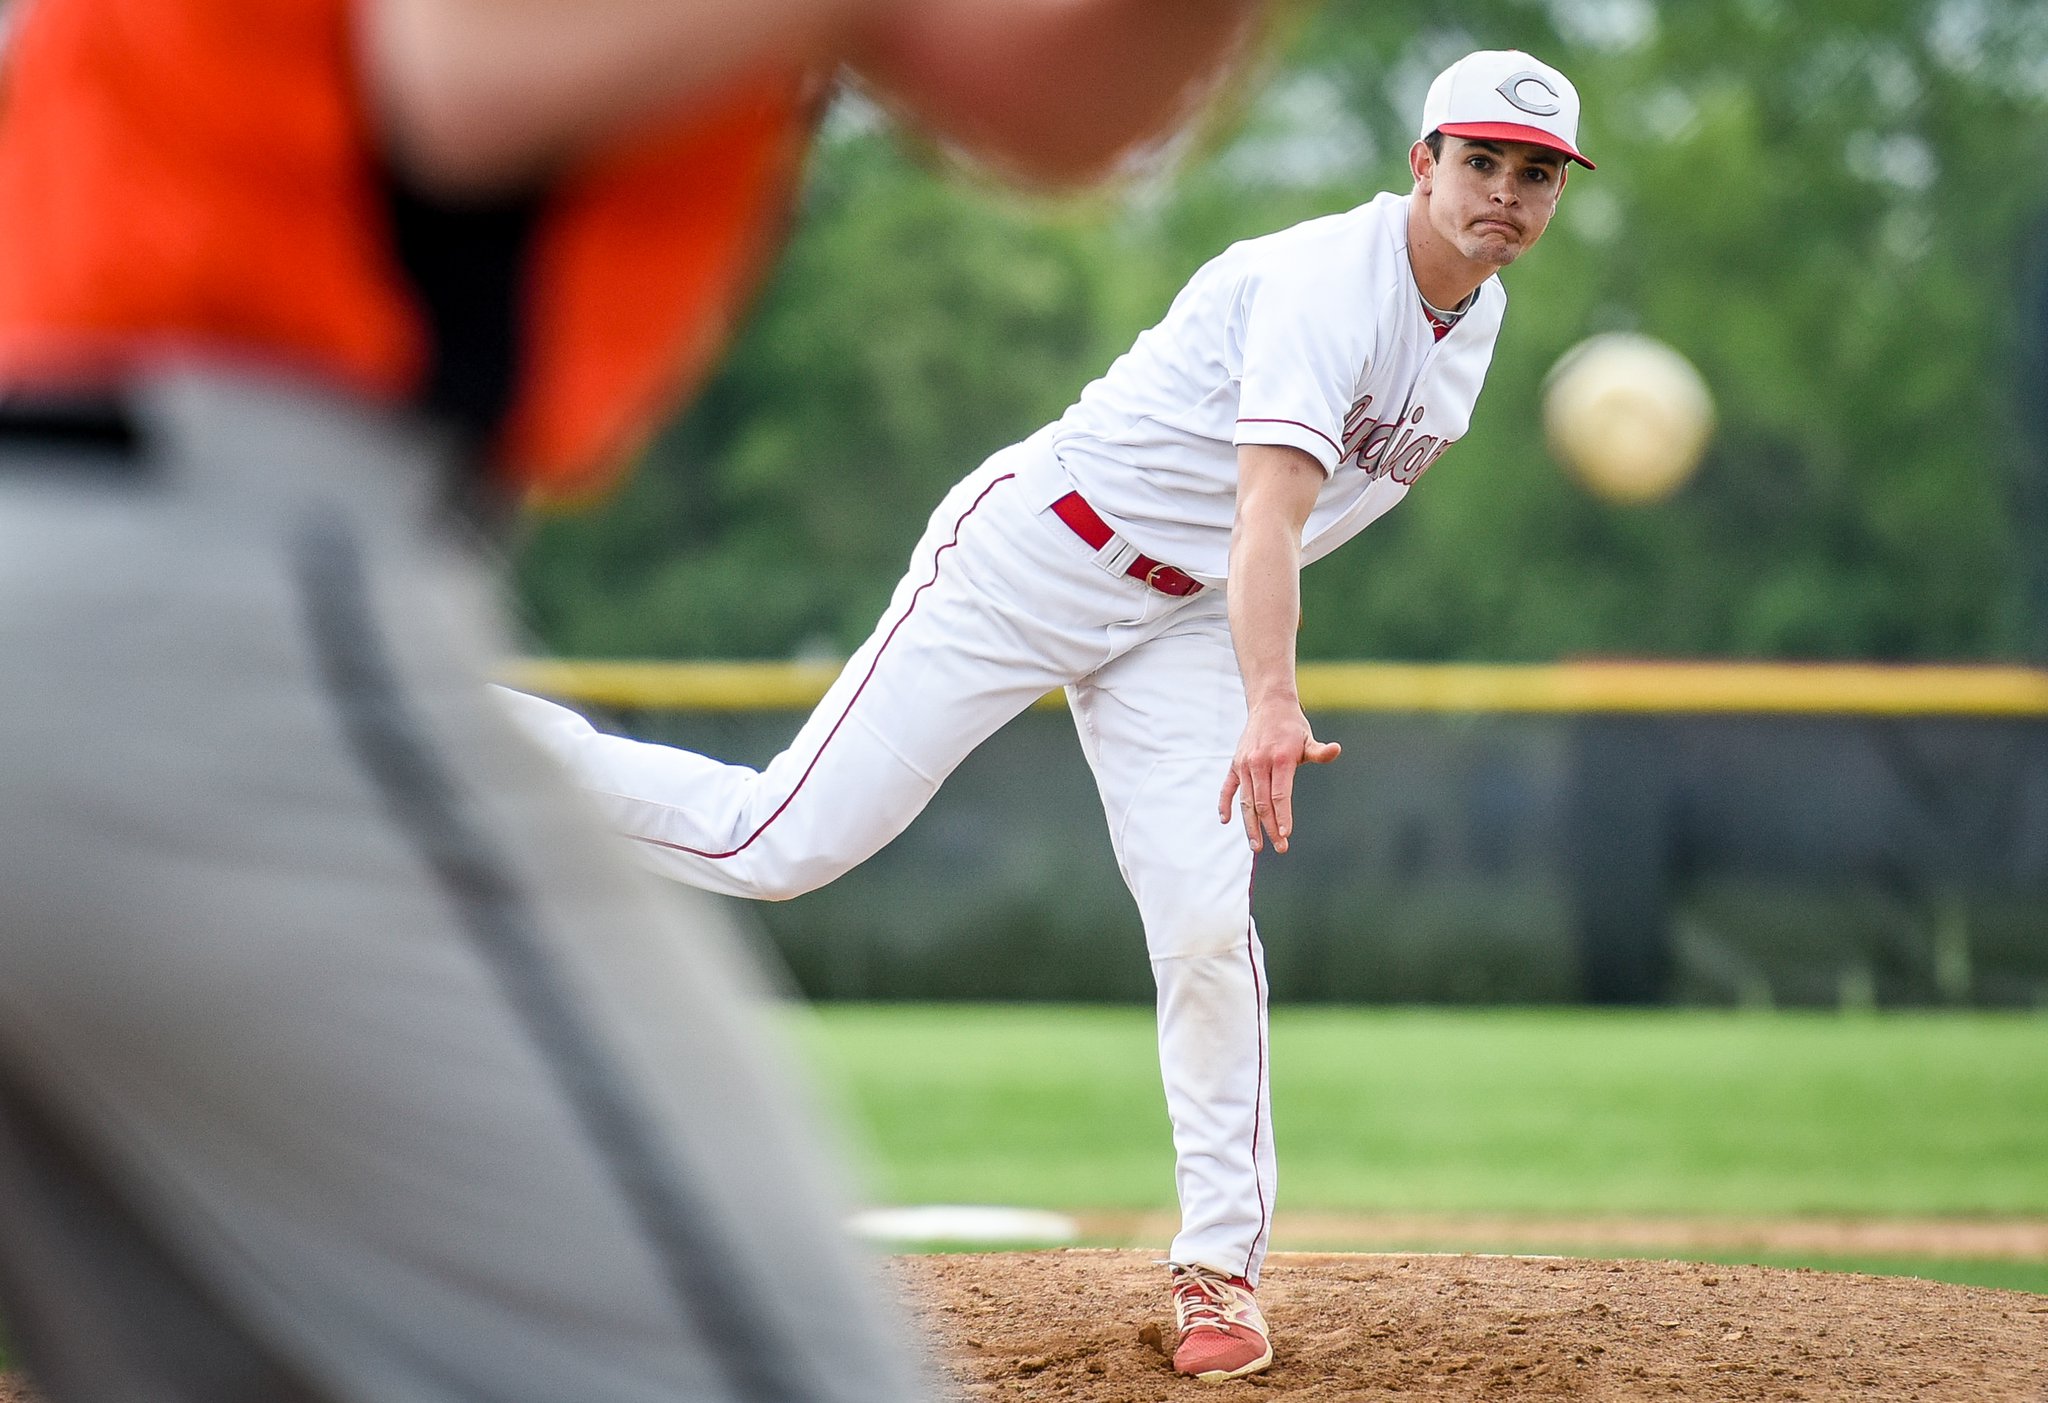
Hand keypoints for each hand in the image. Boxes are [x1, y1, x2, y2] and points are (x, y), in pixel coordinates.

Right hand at [1216, 702, 1340, 852]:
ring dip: (1250, 825)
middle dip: (1271, 828)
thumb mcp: (1308, 738)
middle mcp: (1259, 763)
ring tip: (1257, 846)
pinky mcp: (1235, 765)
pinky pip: (1227, 789)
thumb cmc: (1293, 727)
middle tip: (1280, 848)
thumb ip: (1320, 752)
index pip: (1280, 795)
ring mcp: (1244, 765)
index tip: (1285, 835)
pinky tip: (1226, 820)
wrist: (1269, 706)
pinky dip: (1225, 804)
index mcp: (1280, 759)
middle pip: (1263, 803)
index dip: (1282, 816)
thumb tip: (1336, 750)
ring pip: (1246, 801)